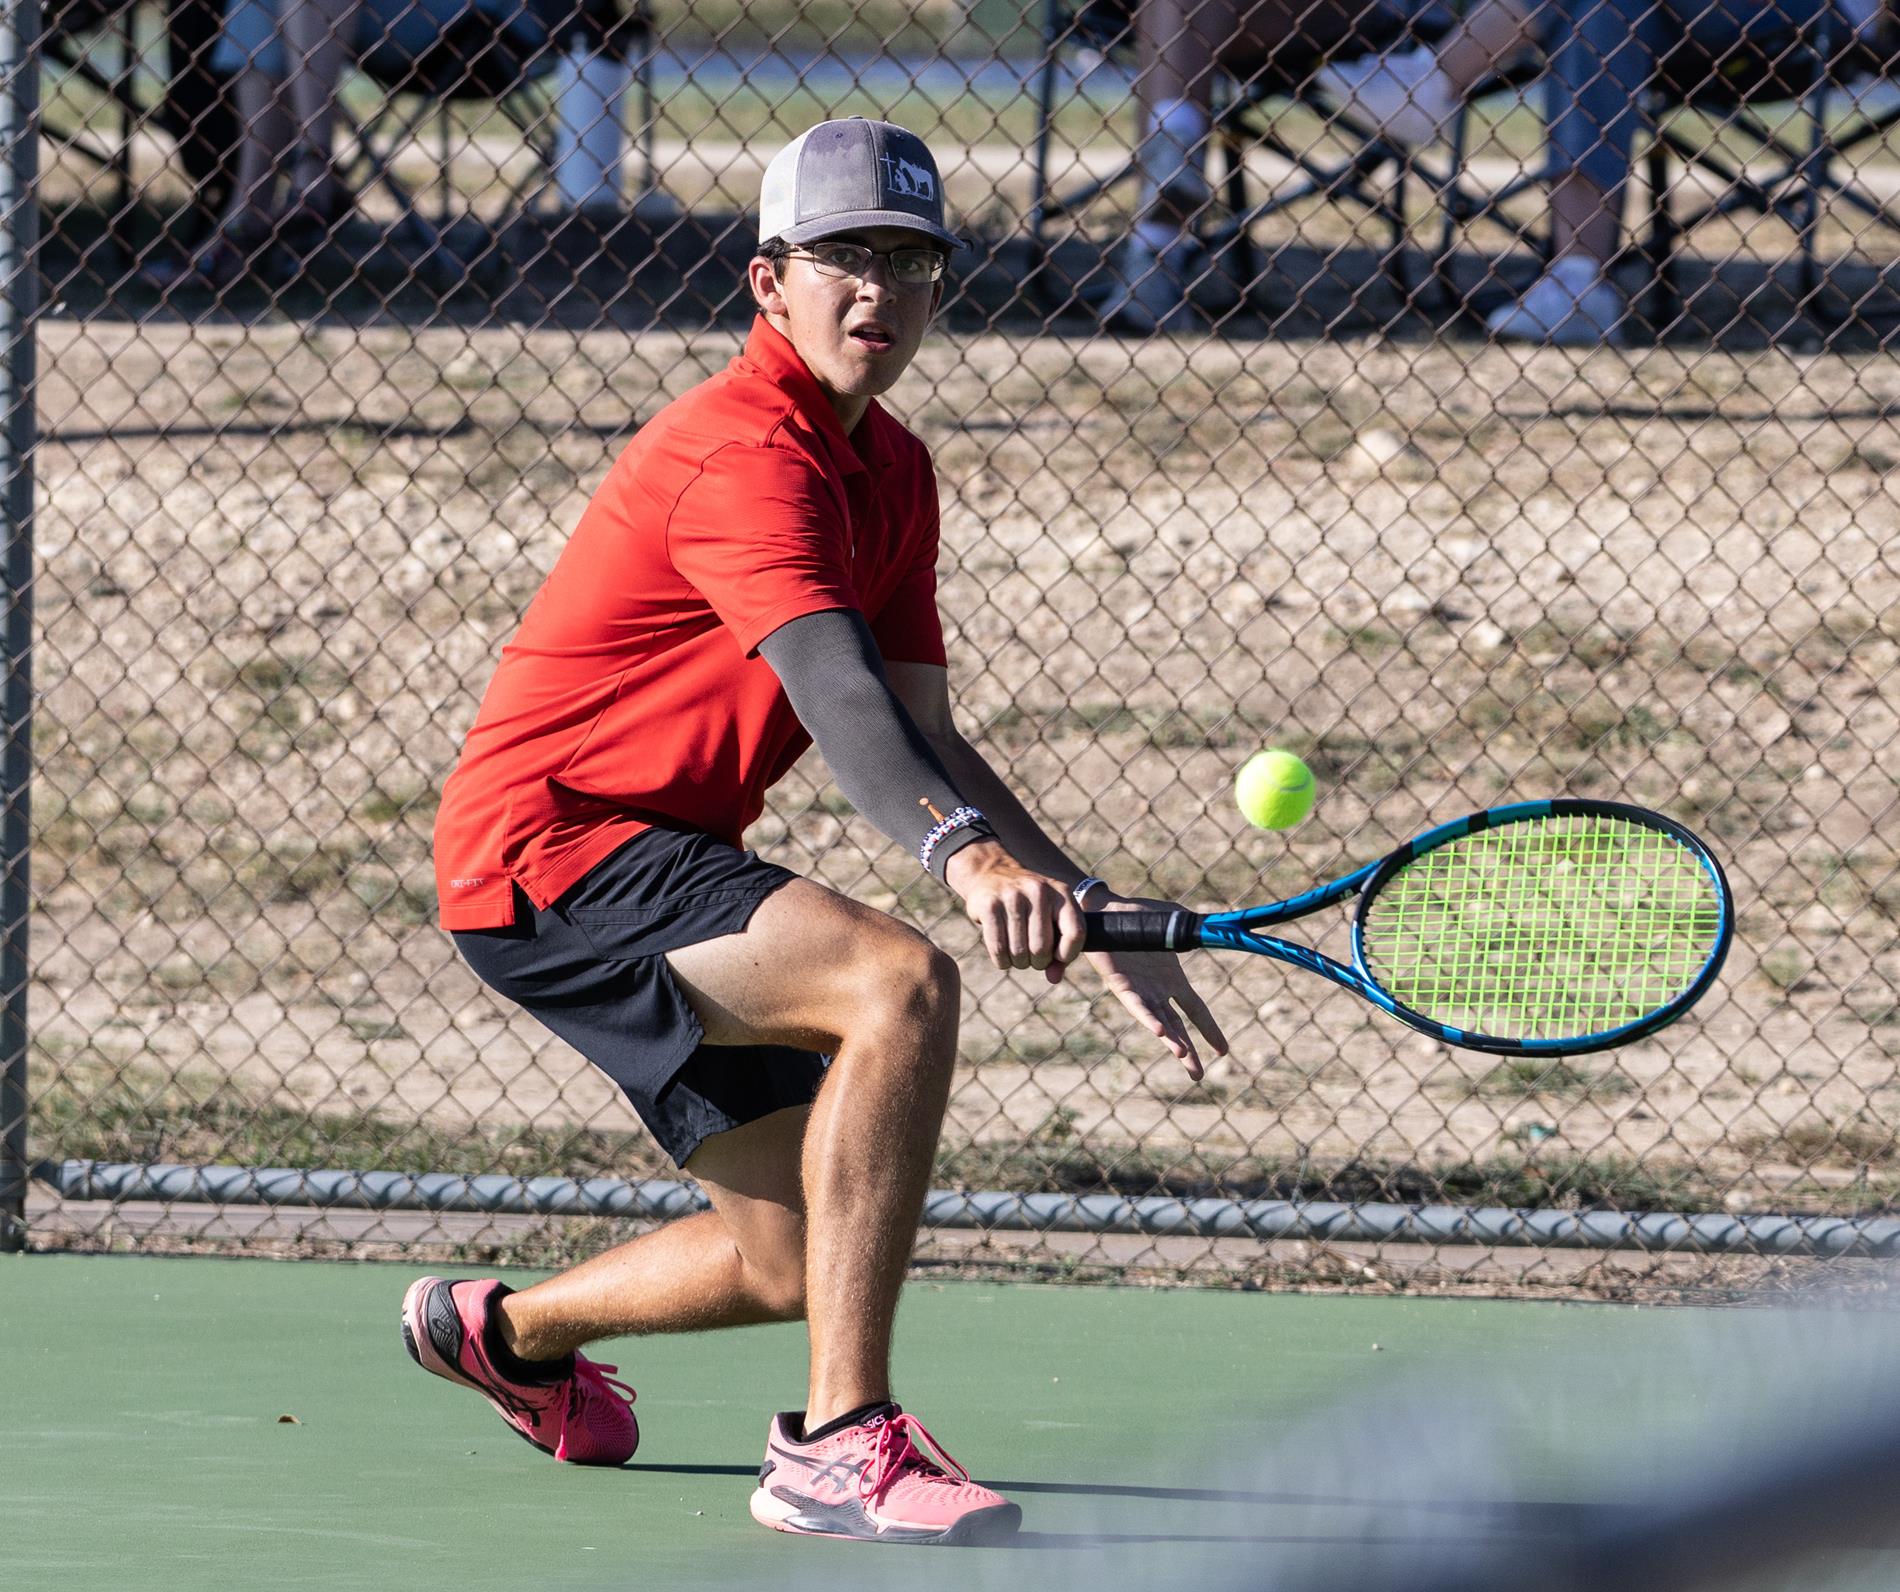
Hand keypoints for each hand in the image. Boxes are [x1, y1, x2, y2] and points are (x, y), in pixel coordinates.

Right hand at [943, 841, 1084, 974]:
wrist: (991, 873)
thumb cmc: (1028, 904)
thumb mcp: (1049, 917)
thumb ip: (1058, 949)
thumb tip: (1054, 979)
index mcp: (1061, 893)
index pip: (1076, 933)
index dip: (1068, 954)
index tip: (1057, 957)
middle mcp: (1038, 891)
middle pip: (1042, 948)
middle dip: (1037, 962)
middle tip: (1032, 958)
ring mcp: (1013, 897)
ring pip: (1019, 952)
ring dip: (1018, 963)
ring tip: (1017, 955)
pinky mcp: (990, 905)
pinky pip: (998, 949)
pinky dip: (1002, 961)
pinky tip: (1003, 957)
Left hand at [1086, 894, 1229, 1078]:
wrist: (1105, 911)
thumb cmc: (1136, 916)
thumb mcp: (1174, 922)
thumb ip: (1194, 928)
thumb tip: (1219, 927)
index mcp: (1173, 980)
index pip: (1196, 1011)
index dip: (1210, 1031)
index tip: (1223, 1051)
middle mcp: (1158, 991)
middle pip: (1178, 1029)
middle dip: (1188, 1053)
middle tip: (1197, 1076)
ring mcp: (1140, 990)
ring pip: (1160, 1022)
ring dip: (1171, 1040)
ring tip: (1184, 1056)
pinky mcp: (1121, 985)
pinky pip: (1137, 1006)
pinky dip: (1149, 1018)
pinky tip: (1159, 1032)